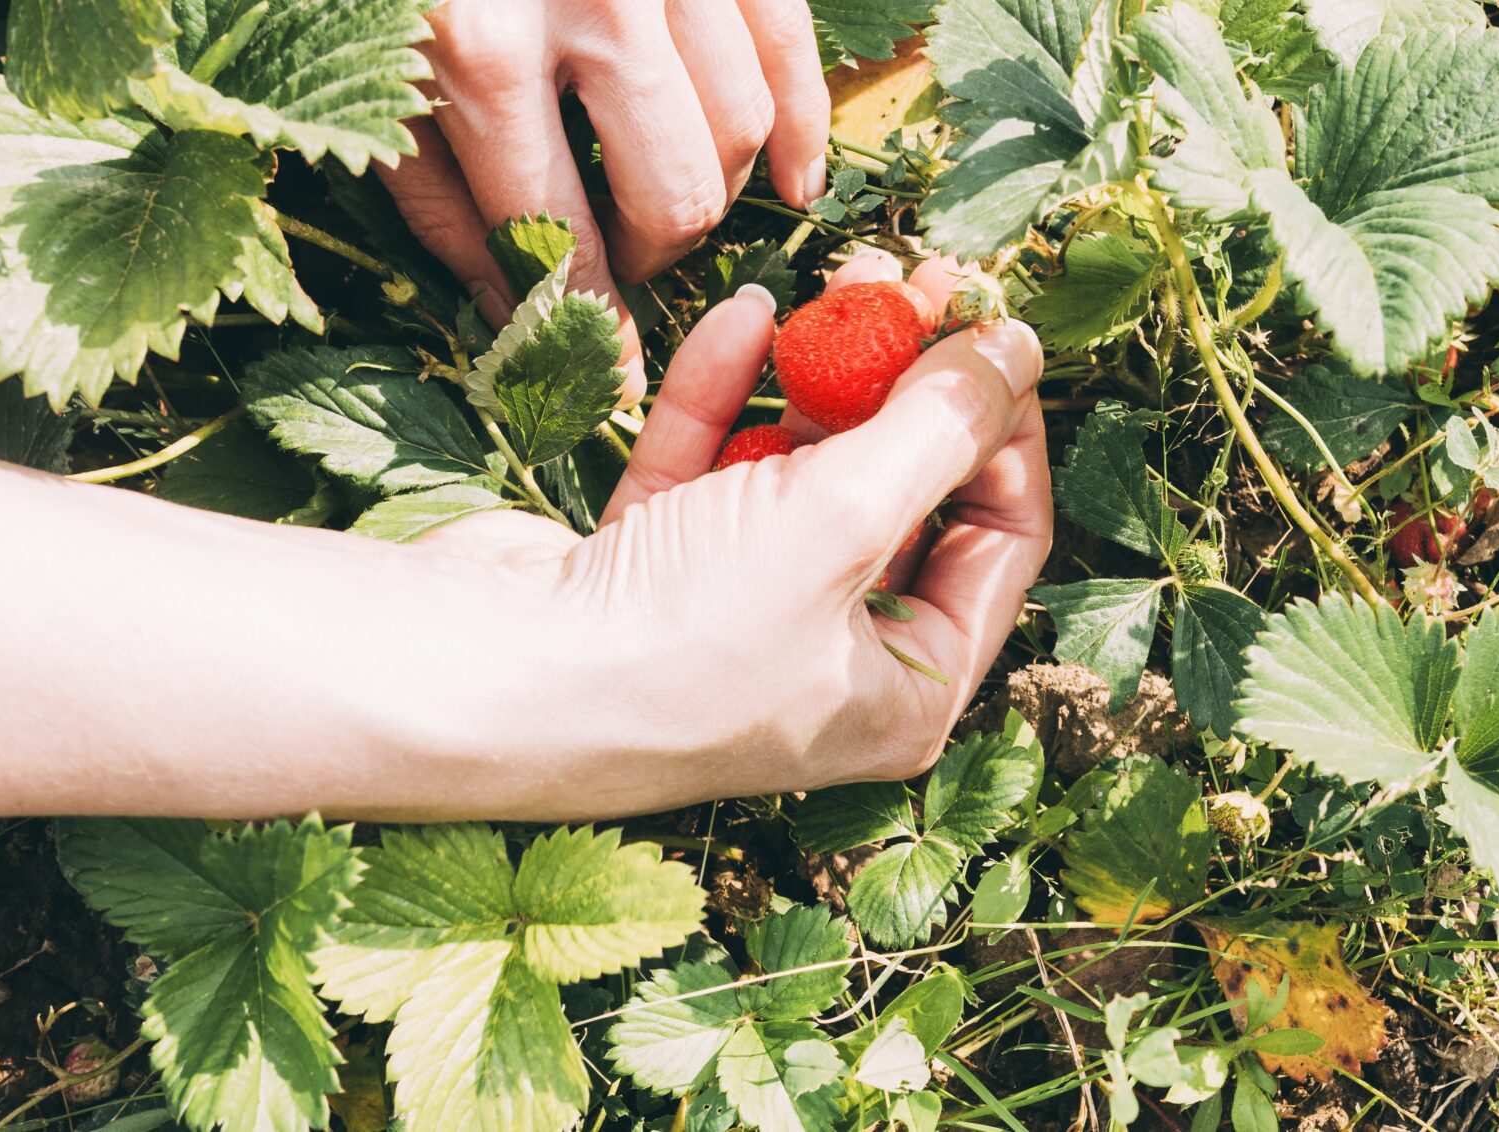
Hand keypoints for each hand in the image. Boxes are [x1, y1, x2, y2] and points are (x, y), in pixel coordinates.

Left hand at [382, 0, 830, 402]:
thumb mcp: (366, 70)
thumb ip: (435, 191)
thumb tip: (514, 309)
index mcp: (477, 49)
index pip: (555, 236)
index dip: (585, 324)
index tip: (603, 381)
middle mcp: (591, 3)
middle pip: (675, 193)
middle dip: (651, 252)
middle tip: (618, 256)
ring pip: (739, 128)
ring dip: (711, 190)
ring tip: (663, 198)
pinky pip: (791, 47)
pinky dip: (801, 125)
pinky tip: (795, 182)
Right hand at [418, 252, 1049, 817]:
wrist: (481, 676)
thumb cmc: (682, 637)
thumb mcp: (844, 521)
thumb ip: (939, 428)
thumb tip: (1016, 349)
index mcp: (907, 688)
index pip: (1001, 540)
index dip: (1007, 430)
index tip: (991, 333)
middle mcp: (832, 658)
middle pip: (905, 495)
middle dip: (911, 385)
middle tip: (916, 281)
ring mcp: (741, 612)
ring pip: (808, 470)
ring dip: (823, 375)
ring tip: (841, 276)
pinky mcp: (655, 569)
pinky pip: (715, 467)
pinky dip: (728, 396)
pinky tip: (741, 317)